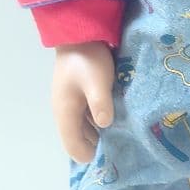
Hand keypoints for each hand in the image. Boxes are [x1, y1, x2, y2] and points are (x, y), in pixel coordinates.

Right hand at [52, 42, 114, 162]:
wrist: (80, 34)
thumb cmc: (87, 59)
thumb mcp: (96, 81)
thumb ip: (100, 104)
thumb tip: (105, 125)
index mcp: (65, 113)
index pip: (74, 147)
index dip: (91, 155)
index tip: (112, 155)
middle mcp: (66, 112)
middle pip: (80, 139)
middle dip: (98, 144)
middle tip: (123, 144)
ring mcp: (72, 103)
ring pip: (86, 127)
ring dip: (100, 131)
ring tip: (124, 131)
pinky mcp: (80, 94)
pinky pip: (89, 115)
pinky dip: (100, 118)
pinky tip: (118, 115)